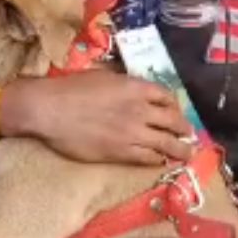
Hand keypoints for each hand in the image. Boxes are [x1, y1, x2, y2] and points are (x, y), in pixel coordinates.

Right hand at [0, 70, 193, 164]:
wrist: (50, 109)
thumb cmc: (70, 88)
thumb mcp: (103, 76)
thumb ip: (123, 83)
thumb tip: (131, 88)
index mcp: (136, 88)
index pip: (168, 97)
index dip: (175, 106)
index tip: (174, 111)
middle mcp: (141, 110)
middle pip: (174, 122)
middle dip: (184, 129)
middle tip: (188, 135)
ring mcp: (133, 133)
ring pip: (168, 144)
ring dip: (181, 150)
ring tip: (187, 154)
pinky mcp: (122, 153)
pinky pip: (148, 159)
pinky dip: (158, 160)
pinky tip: (160, 161)